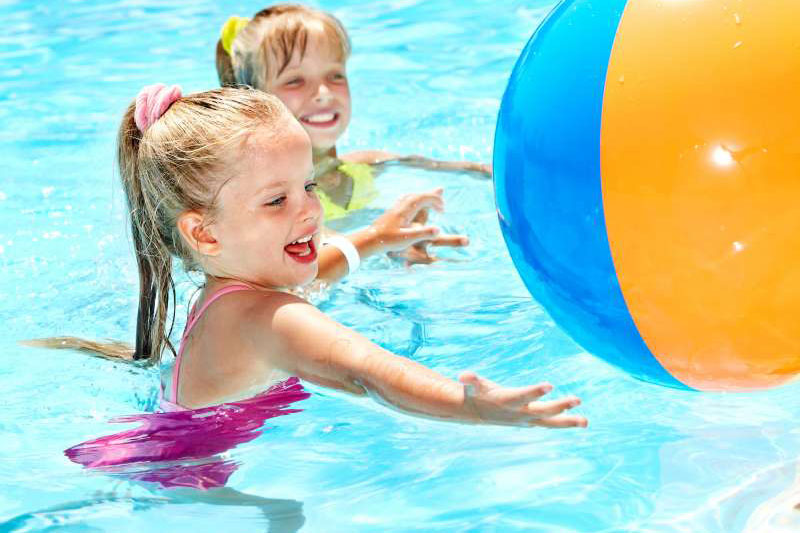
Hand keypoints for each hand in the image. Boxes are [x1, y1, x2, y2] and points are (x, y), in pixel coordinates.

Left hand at [368, 188, 468, 256]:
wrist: (369, 240)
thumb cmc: (387, 241)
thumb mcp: (407, 239)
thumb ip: (423, 234)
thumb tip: (438, 229)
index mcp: (405, 210)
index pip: (423, 198)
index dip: (435, 200)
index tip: (443, 209)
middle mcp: (400, 206)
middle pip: (418, 195)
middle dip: (432, 197)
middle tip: (442, 202)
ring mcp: (395, 208)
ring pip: (411, 196)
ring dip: (422, 196)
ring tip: (430, 197)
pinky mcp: (391, 212)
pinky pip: (405, 200)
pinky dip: (413, 199)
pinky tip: (412, 203)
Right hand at [459, 371, 587, 427]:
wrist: (477, 413)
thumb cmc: (477, 394)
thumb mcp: (473, 386)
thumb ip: (471, 381)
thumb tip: (463, 375)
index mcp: (508, 401)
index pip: (524, 396)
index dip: (535, 392)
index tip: (550, 385)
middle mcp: (520, 413)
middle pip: (543, 411)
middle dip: (559, 406)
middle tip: (577, 399)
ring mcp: (527, 419)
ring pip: (551, 422)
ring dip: (569, 421)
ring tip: (586, 421)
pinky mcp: (532, 421)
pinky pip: (551, 423)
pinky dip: (566, 421)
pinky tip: (582, 420)